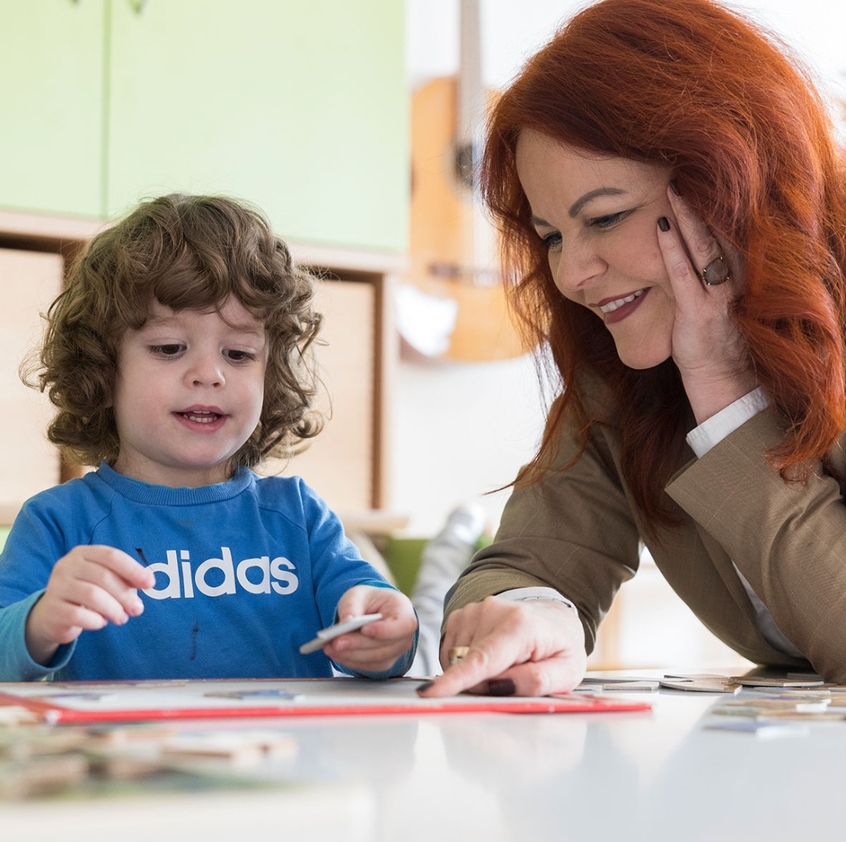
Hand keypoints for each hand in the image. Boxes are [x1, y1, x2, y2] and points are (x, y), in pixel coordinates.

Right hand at [25, 545, 154, 665]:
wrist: (53, 614)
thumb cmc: (87, 592)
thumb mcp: (105, 581)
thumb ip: (126, 579)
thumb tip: (147, 583)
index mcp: (83, 553)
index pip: (112, 556)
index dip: (133, 569)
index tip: (150, 583)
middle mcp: (67, 565)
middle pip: (103, 576)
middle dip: (125, 594)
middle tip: (137, 609)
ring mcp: (56, 586)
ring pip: (92, 595)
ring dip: (113, 609)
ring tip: (122, 618)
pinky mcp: (51, 608)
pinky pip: (78, 615)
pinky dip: (95, 620)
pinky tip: (101, 623)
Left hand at [323, 585, 417, 673]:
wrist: (371, 612)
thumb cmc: (369, 602)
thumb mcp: (358, 595)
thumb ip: (352, 605)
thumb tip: (346, 621)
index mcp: (403, 610)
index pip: (403, 625)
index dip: (385, 630)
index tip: (365, 629)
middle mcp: (404, 635)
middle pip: (383, 646)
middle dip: (357, 644)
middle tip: (337, 641)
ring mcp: (395, 652)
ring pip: (374, 659)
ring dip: (350, 655)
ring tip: (330, 647)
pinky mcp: (383, 663)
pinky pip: (367, 666)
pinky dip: (349, 660)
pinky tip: (335, 653)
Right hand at [416, 595, 585, 697]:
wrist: (552, 617)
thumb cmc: (559, 646)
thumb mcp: (567, 671)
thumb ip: (536, 682)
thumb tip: (497, 687)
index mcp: (521, 625)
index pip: (484, 659)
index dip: (458, 679)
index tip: (432, 693)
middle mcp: (491, 611)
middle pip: (469, 665)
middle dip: (484, 684)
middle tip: (515, 677)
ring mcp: (473, 610)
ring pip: (457, 661)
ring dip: (475, 674)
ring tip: (505, 663)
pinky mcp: (460, 615)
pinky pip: (450, 654)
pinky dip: (465, 664)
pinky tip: (489, 658)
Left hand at [660, 186, 756, 422]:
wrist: (724, 379)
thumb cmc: (715, 340)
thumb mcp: (716, 300)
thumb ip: (707, 273)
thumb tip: (686, 246)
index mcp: (740, 275)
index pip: (729, 232)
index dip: (716, 204)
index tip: (701, 177)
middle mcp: (734, 280)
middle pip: (720, 231)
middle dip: (702, 200)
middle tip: (683, 170)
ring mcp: (718, 296)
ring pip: (704, 246)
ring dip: (687, 215)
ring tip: (672, 187)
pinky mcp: (699, 312)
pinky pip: (684, 273)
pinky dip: (672, 249)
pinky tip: (661, 227)